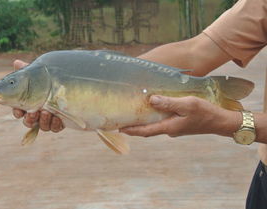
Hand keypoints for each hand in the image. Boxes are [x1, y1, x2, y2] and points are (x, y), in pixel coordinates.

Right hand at [12, 60, 63, 131]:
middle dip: (30, 119)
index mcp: (29, 103)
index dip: (18, 112)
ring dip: (43, 121)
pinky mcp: (59, 123)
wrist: (72, 86)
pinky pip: (55, 128)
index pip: (19, 112)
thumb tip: (16, 62)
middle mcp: (37, 113)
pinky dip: (55, 124)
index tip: (19, 110)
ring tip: (47, 112)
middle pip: (29, 121)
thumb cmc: (51, 79)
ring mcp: (48, 119)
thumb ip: (27, 71)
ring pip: (42, 126)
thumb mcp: (40, 74)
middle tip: (33, 113)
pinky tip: (58, 118)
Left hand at [120, 95, 241, 137]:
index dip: (131, 130)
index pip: (145, 131)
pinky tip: (152, 109)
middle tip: (122, 121)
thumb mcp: (187, 104)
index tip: (119, 128)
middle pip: (147, 130)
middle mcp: (169, 130)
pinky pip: (162, 122)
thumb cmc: (205, 112)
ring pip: (154, 125)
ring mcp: (174, 128)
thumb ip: (169, 103)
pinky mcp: (179, 125)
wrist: (220, 122)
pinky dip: (154, 118)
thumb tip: (151, 100)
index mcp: (169, 127)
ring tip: (133, 114)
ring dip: (143, 122)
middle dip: (134, 127)